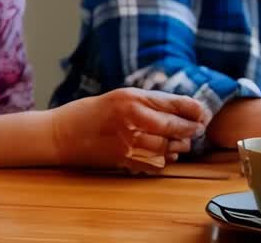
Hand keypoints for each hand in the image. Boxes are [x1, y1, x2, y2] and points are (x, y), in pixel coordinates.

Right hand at [50, 88, 205, 171]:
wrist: (59, 135)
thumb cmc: (87, 114)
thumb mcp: (118, 98)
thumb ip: (148, 103)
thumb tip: (185, 111)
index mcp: (131, 97)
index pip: (176, 104)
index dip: (195, 111)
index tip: (201, 114)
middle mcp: (132, 117)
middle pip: (177, 127)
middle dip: (190, 130)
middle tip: (194, 130)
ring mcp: (129, 140)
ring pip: (169, 147)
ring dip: (178, 146)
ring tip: (177, 143)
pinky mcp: (126, 159)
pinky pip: (157, 163)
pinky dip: (164, 160)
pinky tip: (160, 154)